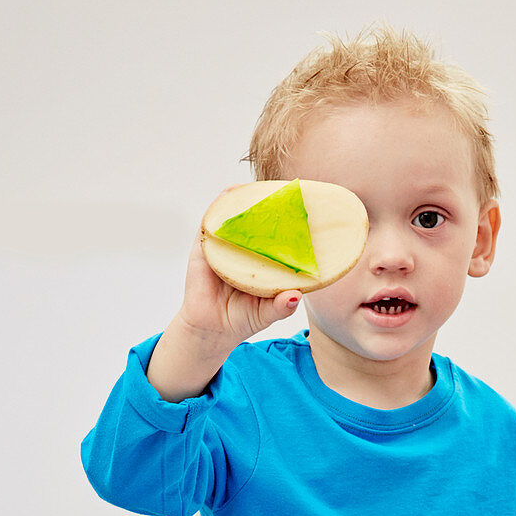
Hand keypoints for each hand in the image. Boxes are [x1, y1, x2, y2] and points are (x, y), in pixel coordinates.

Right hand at [148, 191, 302, 402]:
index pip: (280, 238)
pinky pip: (213, 219)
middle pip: (261, 222)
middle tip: (290, 190)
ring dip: (249, 197)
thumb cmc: (242, 319)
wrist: (210, 330)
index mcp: (264, 262)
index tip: (309, 210)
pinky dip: (223, 203)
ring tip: (265, 186)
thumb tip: (296, 296)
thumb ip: (282, 307)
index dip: (293, 224)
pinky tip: (234, 191)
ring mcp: (226, 245)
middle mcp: (246, 250)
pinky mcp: (206, 246)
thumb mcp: (267, 314)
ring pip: (238, 215)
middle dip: (273, 205)